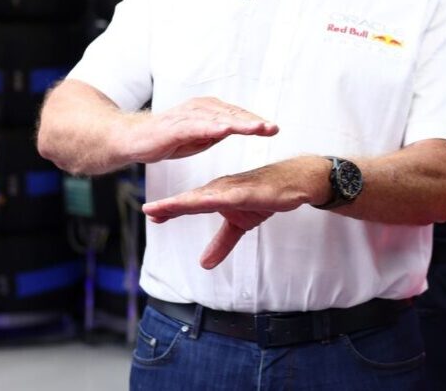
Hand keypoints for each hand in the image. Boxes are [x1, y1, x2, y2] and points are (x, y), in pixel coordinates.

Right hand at [127, 97, 277, 162]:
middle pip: (233, 115)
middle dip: (254, 122)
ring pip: (219, 119)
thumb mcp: (199, 137)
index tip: (274, 129)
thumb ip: (216, 132)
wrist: (133, 139)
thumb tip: (234, 131)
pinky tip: (226, 130)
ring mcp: (188, 115)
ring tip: (258, 129)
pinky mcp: (175, 126)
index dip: (255, 123)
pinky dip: (212, 127)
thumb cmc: (167, 138)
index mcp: (209, 110)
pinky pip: (197, 126)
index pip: (237, 116)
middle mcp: (200, 108)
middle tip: (273, 128)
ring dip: (240, 124)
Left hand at [142, 158, 325, 268]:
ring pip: (206, 196)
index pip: (189, 204)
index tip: (150, 215)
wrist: (297, 181)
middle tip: (148, 210)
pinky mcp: (251, 191)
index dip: (170, 210)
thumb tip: (204, 264)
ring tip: (166, 207)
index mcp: (218, 195)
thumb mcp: (241, 224)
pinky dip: (215, 198)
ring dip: (185, 202)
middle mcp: (222, 189)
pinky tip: (202, 202)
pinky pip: (230, 196)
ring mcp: (236, 188)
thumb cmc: (267, 194)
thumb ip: (222, 242)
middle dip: (170, 205)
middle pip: (192, 199)